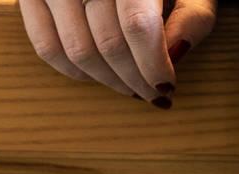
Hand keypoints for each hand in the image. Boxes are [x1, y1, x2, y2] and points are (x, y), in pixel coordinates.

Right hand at [20, 0, 217, 105]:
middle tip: (151, 93)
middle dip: (134, 79)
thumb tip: (175, 56)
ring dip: (107, 80)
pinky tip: (97, 75)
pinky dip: (73, 70)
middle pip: (108, 43)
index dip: (153, 65)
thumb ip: (193, 16)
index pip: (137, 25)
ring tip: (129, 86)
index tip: (166, 86)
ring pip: (78, 50)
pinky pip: (45, 45)